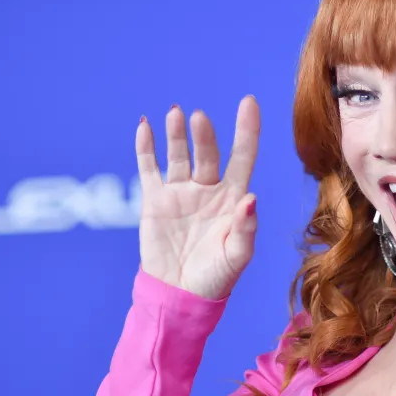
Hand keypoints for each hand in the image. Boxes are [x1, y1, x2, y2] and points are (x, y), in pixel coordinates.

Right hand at [135, 96, 260, 299]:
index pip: (242, 156)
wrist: (179, 294)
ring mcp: (180, 192)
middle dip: (204, 136)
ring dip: (177, 134)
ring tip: (176, 114)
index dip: (247, 130)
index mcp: (233, 198)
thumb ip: (245, 228)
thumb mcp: (237, 256)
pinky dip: (146, 147)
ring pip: (178, 155)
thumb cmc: (216, 277)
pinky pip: (149, 168)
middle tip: (198, 119)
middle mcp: (208, 189)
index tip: (249, 102)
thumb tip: (251, 197)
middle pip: (207, 153)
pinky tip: (145, 126)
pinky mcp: (155, 200)